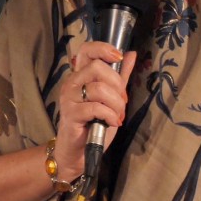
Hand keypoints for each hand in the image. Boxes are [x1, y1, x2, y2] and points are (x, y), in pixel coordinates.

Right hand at [52, 41, 136, 181]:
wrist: (79, 152)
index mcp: (80, 75)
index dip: (104, 48)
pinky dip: (110, 115)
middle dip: (117, 84)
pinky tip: (113, 122)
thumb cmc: (94, 123)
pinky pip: (96, 107)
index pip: (87, 49)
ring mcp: (69, 97)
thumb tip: (131, 54)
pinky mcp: (71, 113)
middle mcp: (72, 82)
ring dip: (116, 104)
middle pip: (97, 67)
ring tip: (118, 115)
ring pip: (99, 88)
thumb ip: (120, 76)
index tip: (119, 58)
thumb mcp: (111, 97)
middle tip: (122, 100)